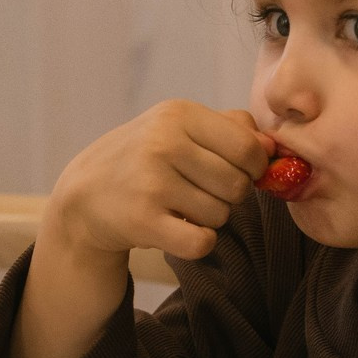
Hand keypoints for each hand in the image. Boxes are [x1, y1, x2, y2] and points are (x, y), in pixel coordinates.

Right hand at [40, 100, 273, 266]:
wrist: (86, 194)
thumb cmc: (145, 158)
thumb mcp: (179, 127)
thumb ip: (230, 128)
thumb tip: (272, 146)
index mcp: (178, 115)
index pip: (248, 148)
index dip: (254, 167)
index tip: (240, 172)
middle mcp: (164, 144)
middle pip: (238, 186)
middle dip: (229, 196)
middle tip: (201, 193)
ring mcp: (152, 183)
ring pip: (221, 215)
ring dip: (210, 219)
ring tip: (181, 207)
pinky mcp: (143, 221)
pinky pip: (202, 242)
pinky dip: (199, 243)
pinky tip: (179, 230)